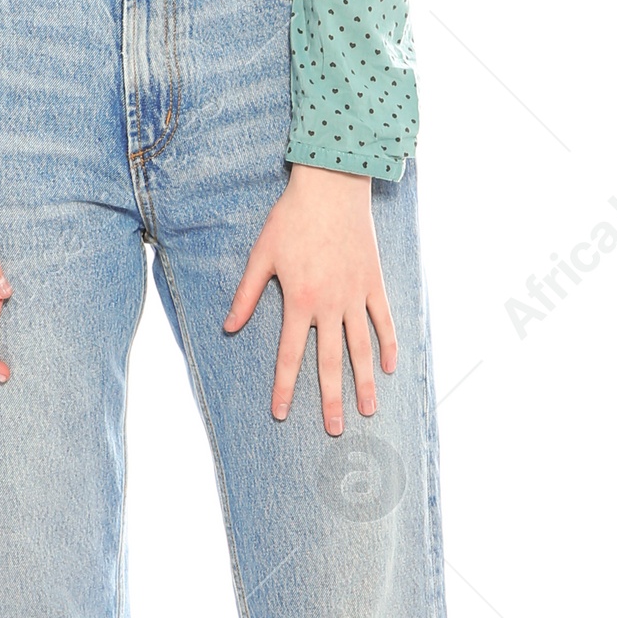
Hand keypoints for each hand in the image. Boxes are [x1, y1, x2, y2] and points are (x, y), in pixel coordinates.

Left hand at [223, 164, 395, 433]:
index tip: (282, 414)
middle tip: (336, 430)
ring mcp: (355, 295)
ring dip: (365, 382)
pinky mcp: (374, 282)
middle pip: (329, 362)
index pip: (289, 355)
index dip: (284, 387)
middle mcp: (329, 304)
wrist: (331, 187)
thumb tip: (227, 328)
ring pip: (361, 347)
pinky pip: (383, 320)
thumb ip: (245, 295)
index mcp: (298, 301)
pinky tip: (389, 367)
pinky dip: (388, 344)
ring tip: (369, 410)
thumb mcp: (261, 256)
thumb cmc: (291, 219)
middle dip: (330, 399)